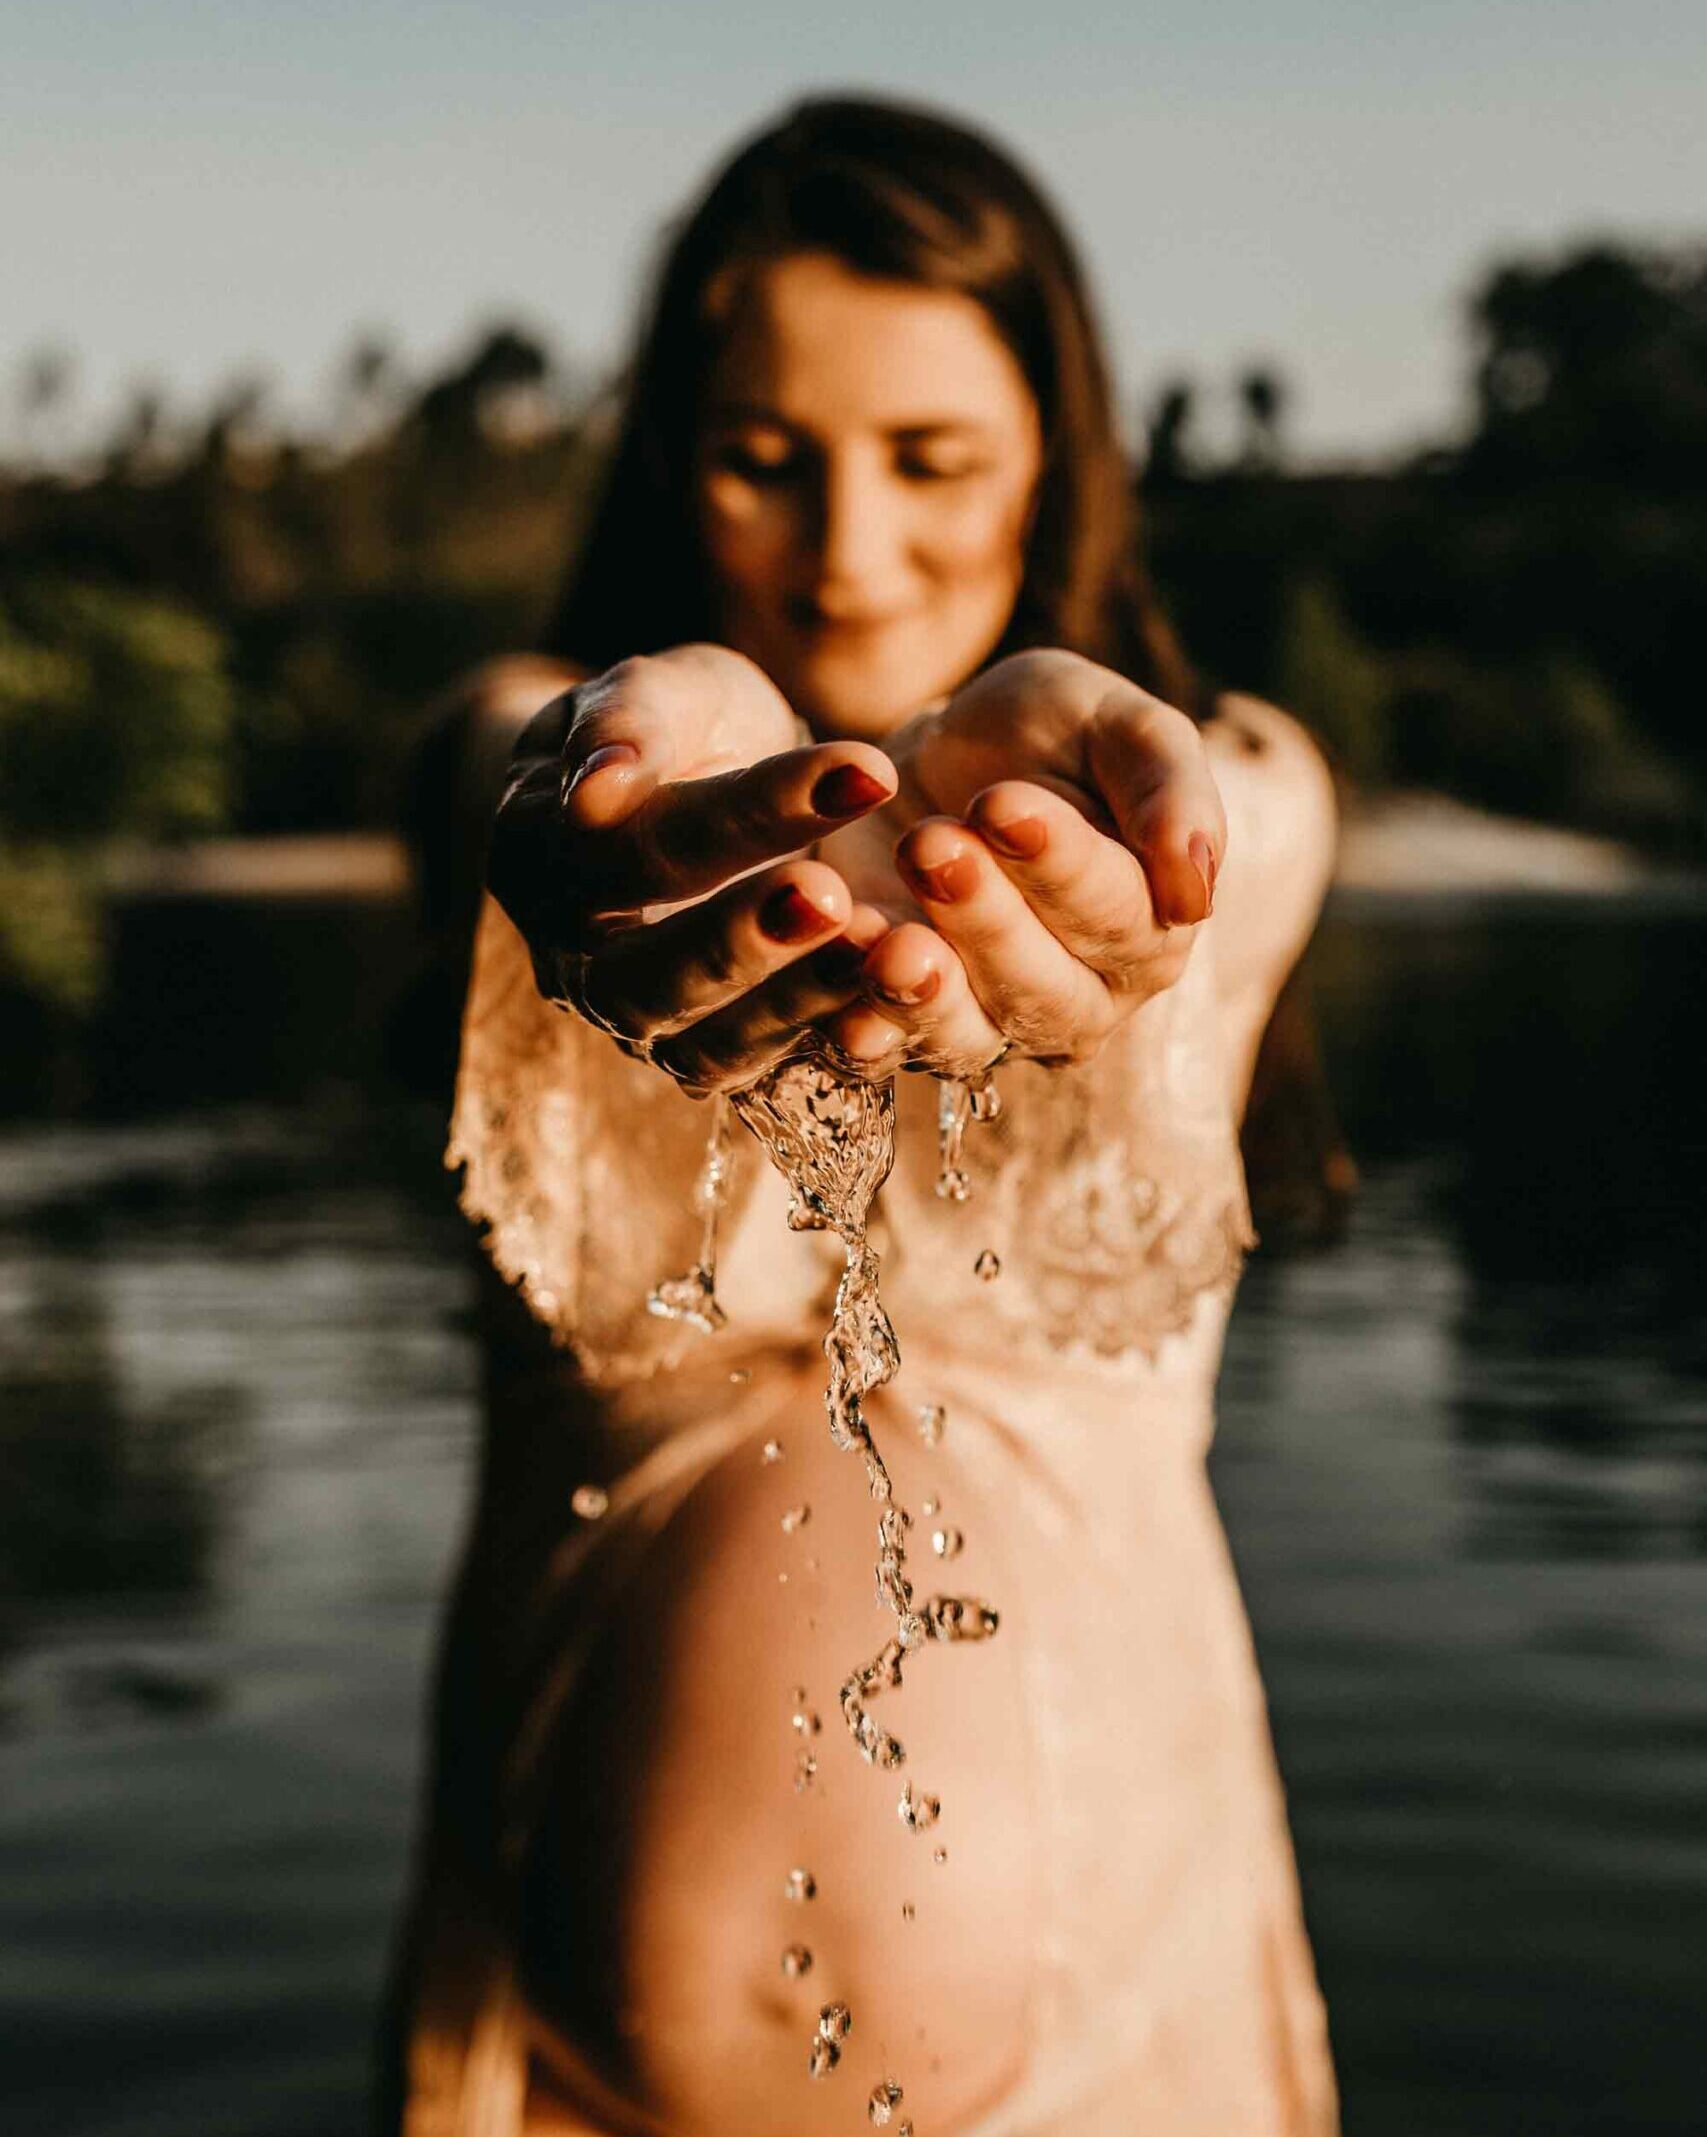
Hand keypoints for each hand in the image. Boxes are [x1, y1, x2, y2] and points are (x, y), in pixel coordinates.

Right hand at [487, 644, 896, 1092]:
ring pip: (701, 1046)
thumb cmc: (677, 728)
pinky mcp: (706, 1057)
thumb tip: (594, 791)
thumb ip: (630, 721)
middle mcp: (575, 958)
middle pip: (644, 977)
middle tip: (834, 893)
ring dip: (790, 1004)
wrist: (693, 789)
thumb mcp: (661, 690)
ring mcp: (639, 1023)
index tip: (864, 769)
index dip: (749, 809)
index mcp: (540, 850)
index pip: (641, 839)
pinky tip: (893, 991)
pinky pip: (762, 1074)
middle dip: (741, 939)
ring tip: (875, 949)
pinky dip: (825, 1040)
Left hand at [815, 651, 1226, 1076]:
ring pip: (965, 1037)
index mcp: (1150, 931)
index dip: (1063, 866)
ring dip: (922, 994)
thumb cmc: (1050, 737)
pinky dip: (855, 1019)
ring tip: (886, 938)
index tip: (1002, 804)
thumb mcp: (1120, 726)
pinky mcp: (895, 1026)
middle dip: (987, 921)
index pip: (1122, 917)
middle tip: (932, 843)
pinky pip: (879, 1045)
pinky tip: (832, 970)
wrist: (936, 753)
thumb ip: (1172, 787)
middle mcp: (1077, 1001)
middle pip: (1044, 991)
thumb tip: (1197, 892)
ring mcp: (985, 1027)